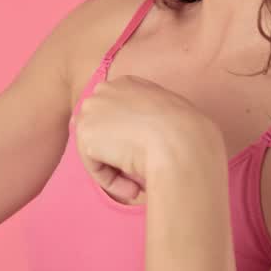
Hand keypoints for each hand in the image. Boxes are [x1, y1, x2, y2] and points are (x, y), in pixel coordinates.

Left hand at [73, 75, 221, 201]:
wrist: (180, 142)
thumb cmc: (186, 133)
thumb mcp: (169, 115)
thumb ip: (148, 119)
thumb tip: (133, 139)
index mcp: (127, 83)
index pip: (113, 114)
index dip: (125, 140)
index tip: (144, 156)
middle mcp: (104, 90)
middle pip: (101, 131)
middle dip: (116, 154)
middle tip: (138, 175)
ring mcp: (91, 109)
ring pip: (97, 149)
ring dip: (116, 171)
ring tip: (138, 185)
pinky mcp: (85, 132)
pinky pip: (94, 166)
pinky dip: (111, 181)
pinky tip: (132, 187)